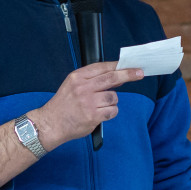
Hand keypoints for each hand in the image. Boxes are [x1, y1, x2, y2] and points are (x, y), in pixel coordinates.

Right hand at [28, 62, 142, 148]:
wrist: (51, 124)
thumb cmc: (63, 105)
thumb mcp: (72, 85)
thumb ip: (92, 79)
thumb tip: (117, 75)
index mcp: (77, 77)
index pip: (102, 67)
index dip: (118, 65)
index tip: (131, 65)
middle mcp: (83, 88)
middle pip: (112, 77)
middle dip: (128, 74)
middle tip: (139, 73)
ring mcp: (88, 102)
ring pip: (114, 97)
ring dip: (112, 101)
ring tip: (100, 106)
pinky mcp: (93, 116)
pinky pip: (112, 111)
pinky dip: (110, 112)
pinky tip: (100, 114)